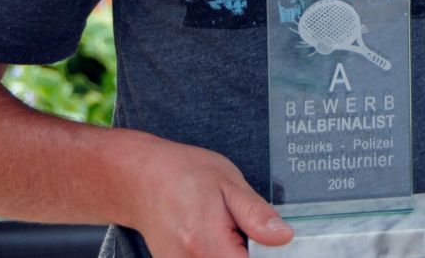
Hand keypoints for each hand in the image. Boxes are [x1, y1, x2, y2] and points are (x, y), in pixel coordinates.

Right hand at [123, 141, 292, 257]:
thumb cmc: (183, 174)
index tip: (263, 239)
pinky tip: (211, 236)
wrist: (140, 178)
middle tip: (238, 228)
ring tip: (221, 228)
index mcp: (207, 245)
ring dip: (230, 251)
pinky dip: (217, 252)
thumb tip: (284, 236)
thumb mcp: (228, 183)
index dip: (264, 254)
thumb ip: (256, 214)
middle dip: (247, 251)